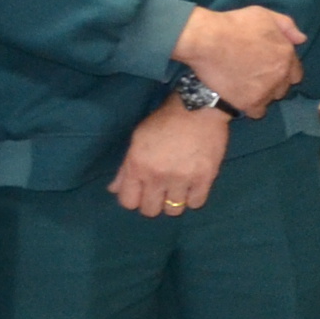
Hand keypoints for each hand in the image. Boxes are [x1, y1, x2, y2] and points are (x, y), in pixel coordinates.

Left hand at [109, 95, 230, 216]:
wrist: (199, 108)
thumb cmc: (164, 120)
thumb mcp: (138, 139)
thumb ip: (125, 167)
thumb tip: (114, 189)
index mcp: (138, 166)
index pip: (128, 202)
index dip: (133, 199)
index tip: (141, 192)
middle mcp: (157, 176)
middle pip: (150, 210)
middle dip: (153, 203)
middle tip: (160, 192)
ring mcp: (182, 179)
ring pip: (174, 210)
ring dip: (174, 202)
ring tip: (178, 190)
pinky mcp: (205, 178)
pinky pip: (197, 203)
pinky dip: (193, 198)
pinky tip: (193, 187)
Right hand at [172, 5, 304, 116]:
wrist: (207, 41)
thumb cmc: (234, 24)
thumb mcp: (264, 15)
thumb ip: (286, 26)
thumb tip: (301, 39)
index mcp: (286, 55)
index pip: (295, 72)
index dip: (283, 70)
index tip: (270, 68)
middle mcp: (280, 75)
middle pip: (283, 87)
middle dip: (273, 82)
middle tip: (255, 76)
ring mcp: (265, 91)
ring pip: (270, 99)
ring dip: (262, 94)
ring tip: (246, 86)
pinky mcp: (248, 103)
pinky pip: (257, 112)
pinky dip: (251, 107)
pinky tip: (242, 98)